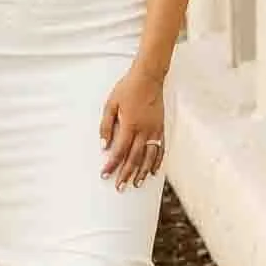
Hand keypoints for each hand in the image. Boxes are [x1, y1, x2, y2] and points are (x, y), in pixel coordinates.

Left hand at [100, 67, 165, 190]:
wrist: (148, 77)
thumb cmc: (127, 89)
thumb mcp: (110, 104)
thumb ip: (106, 126)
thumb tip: (103, 145)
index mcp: (130, 125)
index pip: (119, 151)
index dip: (112, 165)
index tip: (105, 174)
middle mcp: (144, 131)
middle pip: (135, 158)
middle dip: (126, 174)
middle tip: (120, 187)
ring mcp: (155, 130)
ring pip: (149, 157)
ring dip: (142, 172)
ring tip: (136, 184)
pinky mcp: (161, 128)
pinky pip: (160, 149)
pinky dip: (157, 162)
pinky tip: (154, 171)